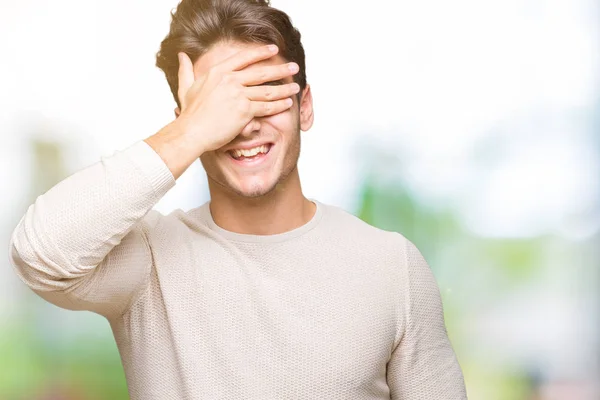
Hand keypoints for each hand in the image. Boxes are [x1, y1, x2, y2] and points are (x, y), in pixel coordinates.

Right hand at [175, 44, 300, 153]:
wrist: (191, 132)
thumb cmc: (189, 114)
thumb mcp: (186, 87)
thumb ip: (186, 71)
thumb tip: (182, 56)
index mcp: (217, 72)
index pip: (244, 58)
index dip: (260, 53)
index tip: (273, 50)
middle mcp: (229, 80)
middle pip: (261, 72)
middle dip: (280, 69)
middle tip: (293, 67)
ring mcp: (238, 94)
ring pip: (267, 90)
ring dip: (284, 88)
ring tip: (296, 87)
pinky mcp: (244, 110)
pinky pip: (266, 107)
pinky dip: (279, 105)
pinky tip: (288, 103)